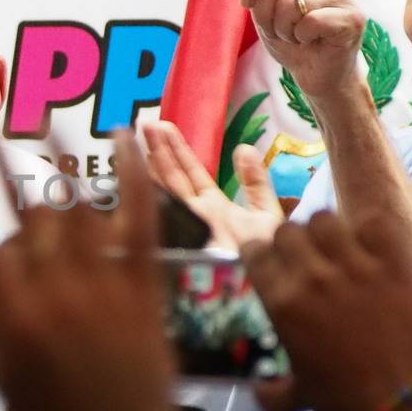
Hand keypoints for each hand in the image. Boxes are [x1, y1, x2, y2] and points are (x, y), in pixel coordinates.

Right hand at [0, 131, 177, 410]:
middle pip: (28, 217)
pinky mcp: (146, 293)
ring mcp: (104, 293)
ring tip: (51, 129)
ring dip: (63, 162)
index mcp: (10, 320)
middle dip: (11, 169)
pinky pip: (141, 223)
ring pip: (80, 210)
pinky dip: (135, 178)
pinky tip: (129, 142)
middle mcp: (54, 298)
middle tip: (0, 136)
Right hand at [142, 118, 282, 250]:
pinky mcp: (187, 237)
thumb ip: (256, 183)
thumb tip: (243, 147)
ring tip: (142, 135)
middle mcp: (195, 214)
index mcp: (212, 207)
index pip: (190, 173)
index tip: (163, 127)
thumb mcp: (267, 213)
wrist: (269, 286)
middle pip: (172, 176)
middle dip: (159, 149)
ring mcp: (188, 225)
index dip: (177, 150)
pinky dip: (154, 192)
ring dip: (154, 161)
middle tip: (145, 123)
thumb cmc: (269, 256)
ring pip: (167, 188)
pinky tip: (142, 172)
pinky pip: (168, 210)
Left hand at [220, 0, 364, 98]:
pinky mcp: (351, 17)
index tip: (250, 3)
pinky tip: (312, 40)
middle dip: (266, 14)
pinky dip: (301, 38)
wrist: (314, 68)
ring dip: (283, 29)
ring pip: (288, 6)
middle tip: (281, 25)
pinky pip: (308, 23)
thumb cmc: (287, 29)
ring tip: (297, 33)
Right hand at [240, 211, 411, 410]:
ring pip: (326, 220)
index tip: (266, 263)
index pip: (255, 251)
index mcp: (284, 303)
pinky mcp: (394, 263)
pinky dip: (368, 230)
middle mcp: (313, 276)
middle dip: (289, 240)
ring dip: (324, 231)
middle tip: (301, 257)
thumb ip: (272, 394)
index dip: (258, 254)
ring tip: (333, 247)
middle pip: (288, 230)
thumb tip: (259, 390)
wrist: (407, 402)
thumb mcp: (300, 397)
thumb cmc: (347, 399)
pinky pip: (374, 225)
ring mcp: (356, 265)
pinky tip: (368, 247)